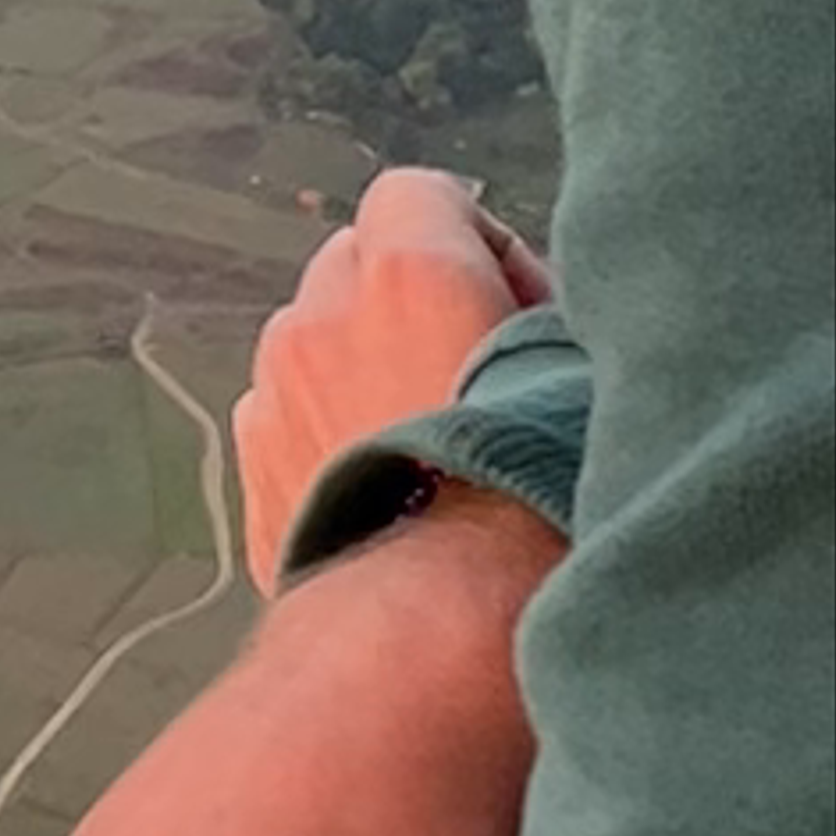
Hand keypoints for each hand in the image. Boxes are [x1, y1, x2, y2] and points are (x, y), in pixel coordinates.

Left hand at [235, 163, 552, 590]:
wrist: (447, 642)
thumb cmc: (540, 514)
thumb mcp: (583, 383)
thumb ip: (540, 314)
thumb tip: (522, 308)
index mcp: (407, 274)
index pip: (418, 193)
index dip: (475, 243)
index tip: (516, 310)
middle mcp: (321, 317)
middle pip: (357, 263)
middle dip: (411, 302)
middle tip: (479, 377)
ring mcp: (271, 393)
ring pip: (315, 341)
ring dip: (364, 368)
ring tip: (435, 449)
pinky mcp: (252, 469)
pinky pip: (286, 414)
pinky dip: (328, 432)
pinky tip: (392, 493)